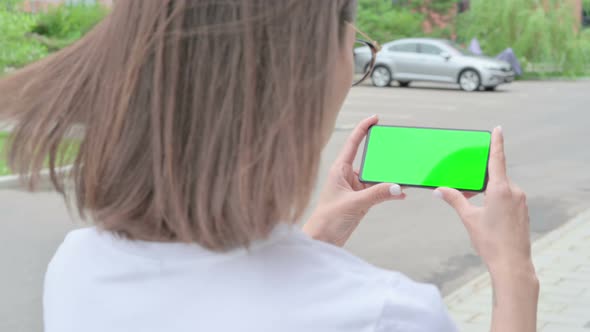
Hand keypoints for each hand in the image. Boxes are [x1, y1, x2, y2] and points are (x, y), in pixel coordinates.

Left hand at [303, 115, 405, 246]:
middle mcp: (347, 176)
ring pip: (376, 177)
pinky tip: (401, 194)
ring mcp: (354, 188)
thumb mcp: (355, 204)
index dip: (363, 128)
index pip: (353, 143)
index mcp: (339, 170)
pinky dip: (389, 192)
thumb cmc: (328, 220)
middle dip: (384, 157)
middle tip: (398, 152)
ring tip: (404, 177)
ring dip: (389, 178)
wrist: (322, 240)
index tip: (375, 118)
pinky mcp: (360, 200)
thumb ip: (377, 194)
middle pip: (369, 160)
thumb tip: (398, 186)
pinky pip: (378, 191)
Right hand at [434, 127, 533, 272]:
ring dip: (487, 190)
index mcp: (500, 189)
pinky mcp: (522, 211)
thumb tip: (439, 190)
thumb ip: (455, 200)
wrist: (512, 264)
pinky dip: (495, 198)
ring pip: (501, 187)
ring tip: (474, 205)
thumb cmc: (490, 241)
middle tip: (466, 183)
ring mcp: (520, 201)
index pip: (497, 159)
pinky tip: (486, 213)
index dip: (496, 143)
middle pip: (495, 175)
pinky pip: (508, 197)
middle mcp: (514, 191)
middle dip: (480, 177)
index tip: (498, 129)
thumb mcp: (468, 218)